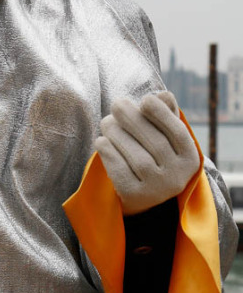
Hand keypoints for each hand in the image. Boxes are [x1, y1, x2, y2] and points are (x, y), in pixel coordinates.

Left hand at [95, 91, 199, 215]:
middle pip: (155, 144)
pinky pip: (120, 171)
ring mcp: (157, 190)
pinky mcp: (135, 197)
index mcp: (190, 158)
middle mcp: (177, 177)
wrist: (139, 191)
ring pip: (137, 157)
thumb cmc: (151, 151)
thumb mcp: (163, 134)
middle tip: (117, 104)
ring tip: (107, 123)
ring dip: (117, 133)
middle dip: (132, 119)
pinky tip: (102, 141)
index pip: (179, 133)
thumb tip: (163, 95)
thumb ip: (165, 113)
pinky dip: (108, 152)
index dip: (162, 114)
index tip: (145, 100)